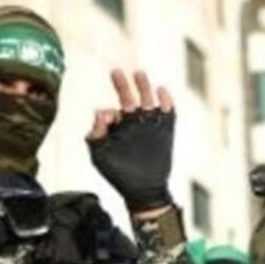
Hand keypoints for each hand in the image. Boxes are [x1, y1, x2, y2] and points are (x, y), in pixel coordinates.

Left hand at [87, 69, 175, 215]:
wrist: (144, 191)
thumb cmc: (118, 174)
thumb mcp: (99, 155)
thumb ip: (95, 133)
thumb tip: (100, 111)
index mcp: (116, 127)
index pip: (110, 112)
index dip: (106, 114)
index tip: (107, 119)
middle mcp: (133, 122)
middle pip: (128, 97)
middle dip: (122, 85)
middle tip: (115, 72)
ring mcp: (150, 124)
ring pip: (148, 98)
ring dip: (143, 86)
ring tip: (138, 74)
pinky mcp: (166, 129)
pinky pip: (168, 110)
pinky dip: (166, 99)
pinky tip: (161, 90)